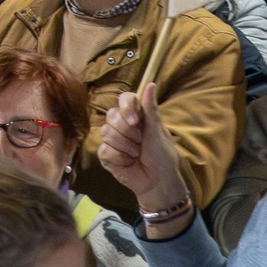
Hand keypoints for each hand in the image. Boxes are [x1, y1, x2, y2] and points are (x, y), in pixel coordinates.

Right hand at [98, 83, 187, 208]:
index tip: (135, 121)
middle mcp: (122, 124)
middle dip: (128, 132)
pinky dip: (119, 158)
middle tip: (140, 143)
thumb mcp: (158, 132)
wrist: (158, 182)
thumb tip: (151, 84)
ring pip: (107, 132)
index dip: (126, 108)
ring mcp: (112, 139)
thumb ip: (150, 109)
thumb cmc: (162, 156)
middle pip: (112, 115)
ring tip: (136, 155)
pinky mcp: (106, 154)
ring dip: (126, 147)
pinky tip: (127, 162)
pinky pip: (104, 149)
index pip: (124, 99)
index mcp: (136, 116)